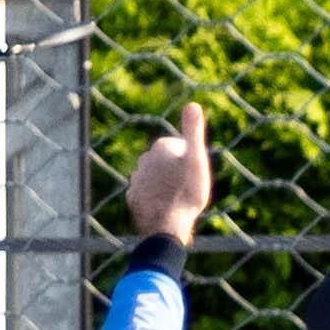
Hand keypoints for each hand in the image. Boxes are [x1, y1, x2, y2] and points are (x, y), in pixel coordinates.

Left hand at [120, 99, 215, 246]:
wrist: (167, 225)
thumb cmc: (186, 192)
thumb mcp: (196, 159)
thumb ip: (194, 131)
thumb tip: (192, 104)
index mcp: (160, 147)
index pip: (179, 148)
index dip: (190, 160)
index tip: (194, 174)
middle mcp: (144, 159)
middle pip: (166, 163)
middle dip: (175, 171)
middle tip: (187, 188)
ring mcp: (137, 179)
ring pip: (156, 178)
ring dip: (164, 185)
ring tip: (177, 200)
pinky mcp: (133, 197)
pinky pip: (146, 194)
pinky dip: (154, 198)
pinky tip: (164, 208)